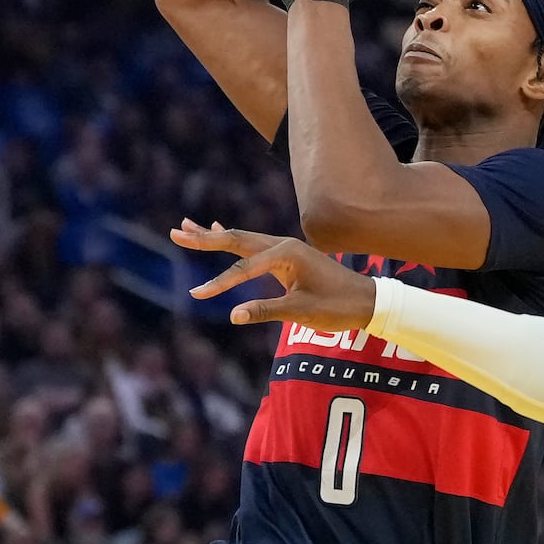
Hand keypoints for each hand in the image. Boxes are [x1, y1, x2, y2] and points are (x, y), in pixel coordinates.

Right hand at [170, 218, 376, 330]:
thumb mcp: (301, 311)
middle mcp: (284, 246)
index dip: (219, 282)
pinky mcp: (288, 257)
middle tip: (176, 231)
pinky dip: (234, 240)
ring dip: (215, 235)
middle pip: (238, 239)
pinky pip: (254, 245)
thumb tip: (233, 315)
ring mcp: (286, 249)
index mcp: (287, 254)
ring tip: (187, 227)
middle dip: (206, 238)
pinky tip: (219, 230)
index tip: (197, 295)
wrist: (367, 301)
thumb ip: (267, 311)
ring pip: (244, 240)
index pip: (243, 268)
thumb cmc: (338, 307)